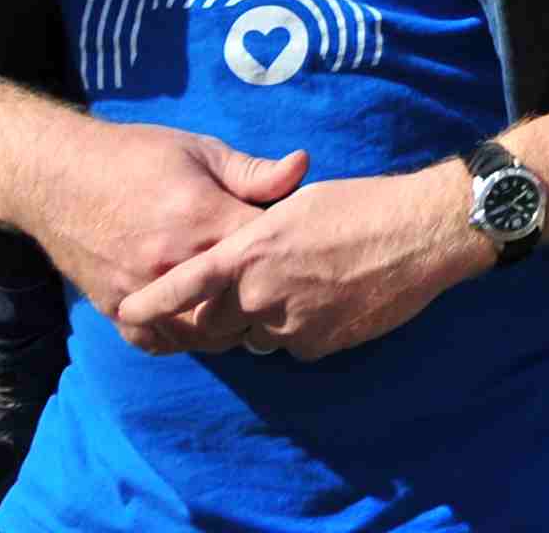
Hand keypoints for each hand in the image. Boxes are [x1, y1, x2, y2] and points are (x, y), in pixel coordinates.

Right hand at [40, 122, 308, 320]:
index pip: (266, 253)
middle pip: (240, 304)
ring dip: (227, 324)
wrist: (57, 177)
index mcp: (202, 220)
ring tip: (240, 304)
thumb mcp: (200, 151)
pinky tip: (199, 320)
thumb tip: (302, 166)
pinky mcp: (117, 310)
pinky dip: (184, 336)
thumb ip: (252, 171)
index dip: (286, 250)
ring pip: (204, 334)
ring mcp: (143, 294)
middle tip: (271, 283)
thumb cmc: (135, 156)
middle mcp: (173, 265)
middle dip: (262, 296)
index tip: (292, 245)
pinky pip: (161, 342)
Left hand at [116, 166, 482, 359]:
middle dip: (218, 314)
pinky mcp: (318, 344)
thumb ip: (257, 234)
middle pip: (215, 321)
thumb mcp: (300, 204)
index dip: (152, 304)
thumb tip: (239, 256)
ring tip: (300, 288)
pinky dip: (300, 328)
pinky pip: (292, 344)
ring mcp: (290, 323)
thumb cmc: (362, 205)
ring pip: (254, 335)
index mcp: (251, 251)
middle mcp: (261, 292)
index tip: (127, 312)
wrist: (422, 234)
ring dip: (263, 320)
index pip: (185, 284)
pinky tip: (329, 300)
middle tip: (241, 294)